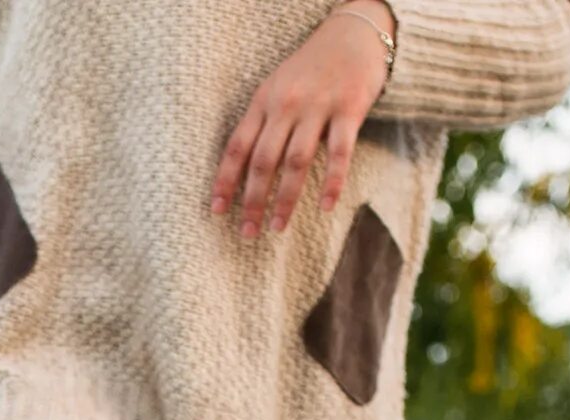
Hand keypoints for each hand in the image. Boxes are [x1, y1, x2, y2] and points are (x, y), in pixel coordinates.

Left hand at [214, 0, 394, 236]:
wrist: (353, 35)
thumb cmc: (310, 69)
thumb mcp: (277, 88)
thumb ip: (262, 122)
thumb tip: (243, 170)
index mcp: (263, 101)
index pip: (237, 146)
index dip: (225, 180)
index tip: (216, 211)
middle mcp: (286, 105)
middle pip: (263, 161)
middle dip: (252, 200)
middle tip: (247, 233)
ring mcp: (318, 107)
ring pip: (296, 161)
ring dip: (285, 199)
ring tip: (277, 227)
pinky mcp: (349, 109)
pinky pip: (339, 152)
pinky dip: (332, 182)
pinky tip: (326, 206)